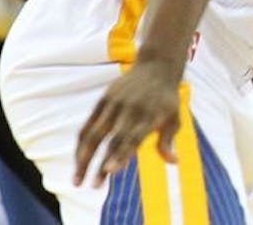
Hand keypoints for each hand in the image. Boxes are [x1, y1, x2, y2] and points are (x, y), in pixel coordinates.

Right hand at [74, 59, 181, 187]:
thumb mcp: (174, 117)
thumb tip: (174, 162)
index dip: (122, 154)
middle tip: (94, 186)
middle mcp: (131, 109)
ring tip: (77, 180)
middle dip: (101, 164)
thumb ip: (168, 140)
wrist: (156, 66)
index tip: (111, 171)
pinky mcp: (104, 100)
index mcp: (150, 115)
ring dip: (84, 158)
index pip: (134, 138)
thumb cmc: (166, 99)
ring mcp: (115, 104)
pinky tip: (78, 160)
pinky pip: (88, 125)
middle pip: (112, 140)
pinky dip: (81, 144)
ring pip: (94, 134)